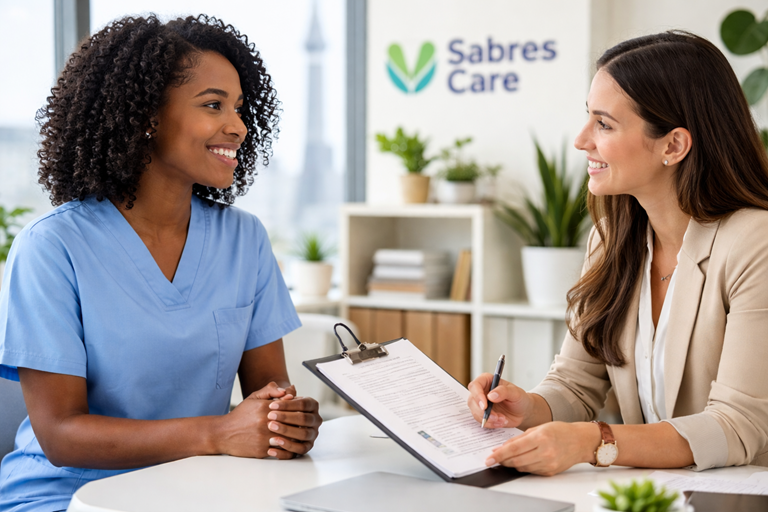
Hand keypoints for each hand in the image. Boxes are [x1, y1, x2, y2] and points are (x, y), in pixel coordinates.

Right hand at [214, 381, 301, 458]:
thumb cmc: (241, 415)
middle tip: (308, 424)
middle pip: (291, 423)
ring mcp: (264, 437)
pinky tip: (291, 445)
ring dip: (295, 436)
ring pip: (288, 437)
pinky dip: (288, 448)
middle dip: (299, 423)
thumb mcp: (254, 398)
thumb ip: (270, 391)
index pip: (289, 408)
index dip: (298, 410)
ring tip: (302, 435)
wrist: (223, 433)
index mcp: (265, 408)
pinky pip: (280, 450)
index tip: (303, 411)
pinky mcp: (262, 450)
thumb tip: (289, 391)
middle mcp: (265, 422)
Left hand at [264, 393, 321, 458]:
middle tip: (270, 418)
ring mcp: (312, 434)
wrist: (274, 420)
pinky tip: (271, 449)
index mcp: (312, 405)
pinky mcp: (306, 447)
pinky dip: (285, 451)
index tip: (271, 405)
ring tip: (271, 432)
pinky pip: (299, 450)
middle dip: (287, 418)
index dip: (288, 405)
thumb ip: (273, 390)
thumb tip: (283, 392)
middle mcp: (315, 419)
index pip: (303, 403)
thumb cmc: (274, 407)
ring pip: (303, 435)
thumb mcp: (270, 397)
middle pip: (305, 419)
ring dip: (287, 433)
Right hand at [467, 374, 533, 428]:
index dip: (477, 395)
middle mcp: (481, 392)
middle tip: (496, 417)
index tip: (485, 406)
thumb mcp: (516, 393)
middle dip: (483, 411)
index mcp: (487, 381)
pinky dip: (491, 424)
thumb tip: (491, 395)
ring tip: (503, 419)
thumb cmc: (519, 398)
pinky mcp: (483, 415)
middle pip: (472, 401)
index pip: (475, 385)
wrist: (523, 412)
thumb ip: (504, 391)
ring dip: (489, 419)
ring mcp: (481, 404)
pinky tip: (501, 422)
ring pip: (475, 412)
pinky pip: (481, 421)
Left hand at [485, 421, 599, 475]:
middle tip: (493, 459)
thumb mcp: (538, 428)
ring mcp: (548, 464)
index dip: (499, 455)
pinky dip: (523, 466)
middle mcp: (545, 452)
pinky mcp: (550, 472)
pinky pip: (531, 471)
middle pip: (516, 461)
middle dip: (502, 460)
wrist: (580, 441)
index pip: (514, 448)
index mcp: (541, 438)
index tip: (489, 458)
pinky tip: (521, 460)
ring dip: (512, 464)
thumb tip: (501, 448)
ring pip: (522, 468)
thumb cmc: (560, 431)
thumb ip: (519, 438)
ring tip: (506, 458)